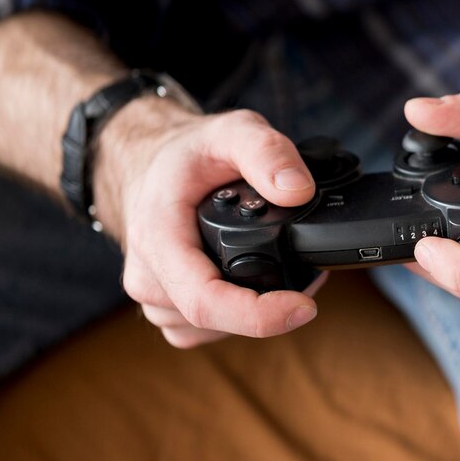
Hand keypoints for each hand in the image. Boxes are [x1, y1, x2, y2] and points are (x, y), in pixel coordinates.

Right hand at [94, 101, 324, 346]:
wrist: (152, 166)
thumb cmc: (190, 152)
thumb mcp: (233, 131)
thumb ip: (268, 152)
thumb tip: (299, 191)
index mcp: (158, 237)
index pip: (203, 300)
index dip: (256, 316)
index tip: (303, 308)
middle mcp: (148, 275)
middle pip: (214, 319)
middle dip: (270, 308)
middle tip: (311, 275)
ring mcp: (153, 295)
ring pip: (212, 329)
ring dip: (254, 313)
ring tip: (286, 272)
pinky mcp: (165, 306)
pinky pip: (204, 330)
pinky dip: (236, 316)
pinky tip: (257, 286)